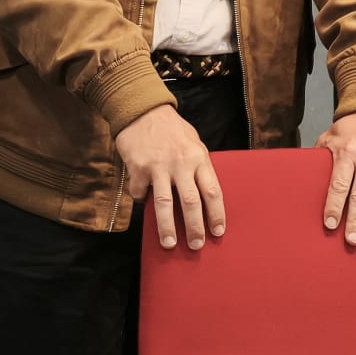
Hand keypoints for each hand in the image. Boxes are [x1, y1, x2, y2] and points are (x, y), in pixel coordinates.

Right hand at [116, 105, 224, 249]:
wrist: (142, 109)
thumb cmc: (172, 129)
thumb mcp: (193, 142)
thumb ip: (198, 167)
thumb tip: (204, 198)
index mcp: (199, 158)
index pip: (212, 192)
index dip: (216, 214)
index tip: (217, 233)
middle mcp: (181, 163)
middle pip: (191, 202)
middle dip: (194, 227)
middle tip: (196, 246)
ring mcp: (158, 166)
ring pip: (164, 203)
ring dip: (167, 227)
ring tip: (169, 244)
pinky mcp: (138, 168)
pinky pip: (139, 192)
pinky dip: (140, 200)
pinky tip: (141, 200)